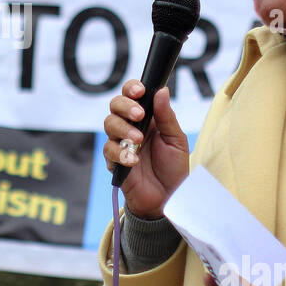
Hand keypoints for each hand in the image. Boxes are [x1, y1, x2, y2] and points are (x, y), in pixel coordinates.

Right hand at [102, 80, 189, 219]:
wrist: (168, 197)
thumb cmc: (173, 167)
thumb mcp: (176, 140)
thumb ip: (167, 116)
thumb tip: (161, 90)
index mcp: (147, 117)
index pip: (132, 95)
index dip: (132, 88)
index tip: (140, 91)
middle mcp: (130, 126)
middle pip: (115, 105)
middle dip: (125, 106)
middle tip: (139, 115)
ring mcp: (120, 142)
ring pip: (109, 124)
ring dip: (123, 129)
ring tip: (138, 140)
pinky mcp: (114, 161)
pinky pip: (109, 150)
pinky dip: (121, 153)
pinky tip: (133, 160)